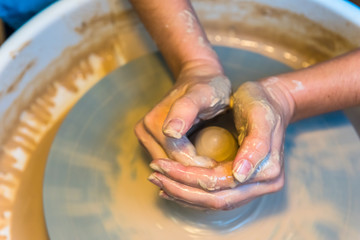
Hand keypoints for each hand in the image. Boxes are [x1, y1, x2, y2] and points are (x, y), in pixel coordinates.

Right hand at [135, 62, 231, 167]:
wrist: (199, 77)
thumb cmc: (207, 85)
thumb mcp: (202, 93)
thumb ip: (186, 109)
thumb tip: (169, 132)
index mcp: (153, 123)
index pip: (176, 158)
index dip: (200, 166)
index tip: (221, 166)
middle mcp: (144, 131)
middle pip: (170, 165)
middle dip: (194, 172)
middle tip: (218, 171)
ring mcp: (145, 138)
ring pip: (167, 168)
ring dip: (188, 172)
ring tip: (211, 168)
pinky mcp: (150, 142)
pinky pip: (167, 162)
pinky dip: (183, 166)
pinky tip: (201, 163)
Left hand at [148, 79, 294, 209]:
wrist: (270, 100)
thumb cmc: (261, 102)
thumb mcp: (260, 115)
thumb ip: (255, 144)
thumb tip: (239, 176)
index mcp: (268, 171)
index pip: (220, 183)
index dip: (188, 177)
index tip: (161, 164)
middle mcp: (263, 184)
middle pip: (215, 198)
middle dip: (181, 189)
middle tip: (155, 174)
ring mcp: (252, 186)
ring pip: (212, 201)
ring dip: (183, 193)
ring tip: (158, 179)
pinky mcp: (241, 182)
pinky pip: (214, 194)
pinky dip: (191, 192)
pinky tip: (172, 184)